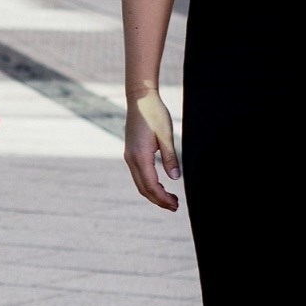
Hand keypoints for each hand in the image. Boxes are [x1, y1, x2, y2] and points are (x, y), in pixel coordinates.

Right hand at [124, 91, 180, 210]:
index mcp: (140, 156)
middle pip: (143, 188)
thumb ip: (170, 157)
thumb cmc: (154, 114)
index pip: (151, 185)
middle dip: (158, 200)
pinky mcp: (131, 153)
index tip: (176, 204)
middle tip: (175, 206)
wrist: (140, 99)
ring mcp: (129, 156)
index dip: (163, 198)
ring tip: (169, 199)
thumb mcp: (166, 135)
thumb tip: (175, 178)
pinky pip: (138, 175)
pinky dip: (148, 185)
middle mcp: (131, 159)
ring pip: (140, 183)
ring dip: (153, 194)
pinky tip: (159, 185)